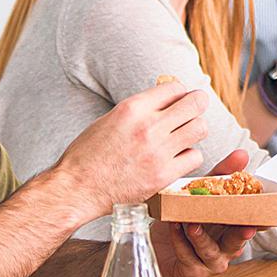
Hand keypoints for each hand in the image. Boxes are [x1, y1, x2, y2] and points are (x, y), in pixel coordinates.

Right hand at [55, 81, 210, 215]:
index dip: (180, 93)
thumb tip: (167, 99)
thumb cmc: (88, 154)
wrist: (76, 188)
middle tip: (193, 111)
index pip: (176, 88)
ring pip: (200, 128)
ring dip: (194, 130)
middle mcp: (148, 126)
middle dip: (196, 105)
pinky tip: (176, 158)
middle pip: (195, 104)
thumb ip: (140, 109)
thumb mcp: (110, 119)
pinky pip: (195, 157)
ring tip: (184, 136)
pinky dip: (189, 157)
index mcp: (132, 108)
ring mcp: (158, 152)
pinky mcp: (163, 175)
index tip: (178, 100)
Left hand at [153, 150, 256, 276]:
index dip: (261, 222)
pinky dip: (180, 241)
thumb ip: (222, 175)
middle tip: (245, 228)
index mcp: (234, 229)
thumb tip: (242, 154)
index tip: (263, 215)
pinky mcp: (192, 271)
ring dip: (201, 237)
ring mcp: (211, 262)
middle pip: (237, 242)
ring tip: (191, 224)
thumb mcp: (203, 194)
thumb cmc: (185, 220)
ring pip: (210, 251)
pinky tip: (174, 228)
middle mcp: (227, 248)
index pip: (253, 226)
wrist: (157, 245)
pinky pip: (188, 256)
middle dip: (241, 235)